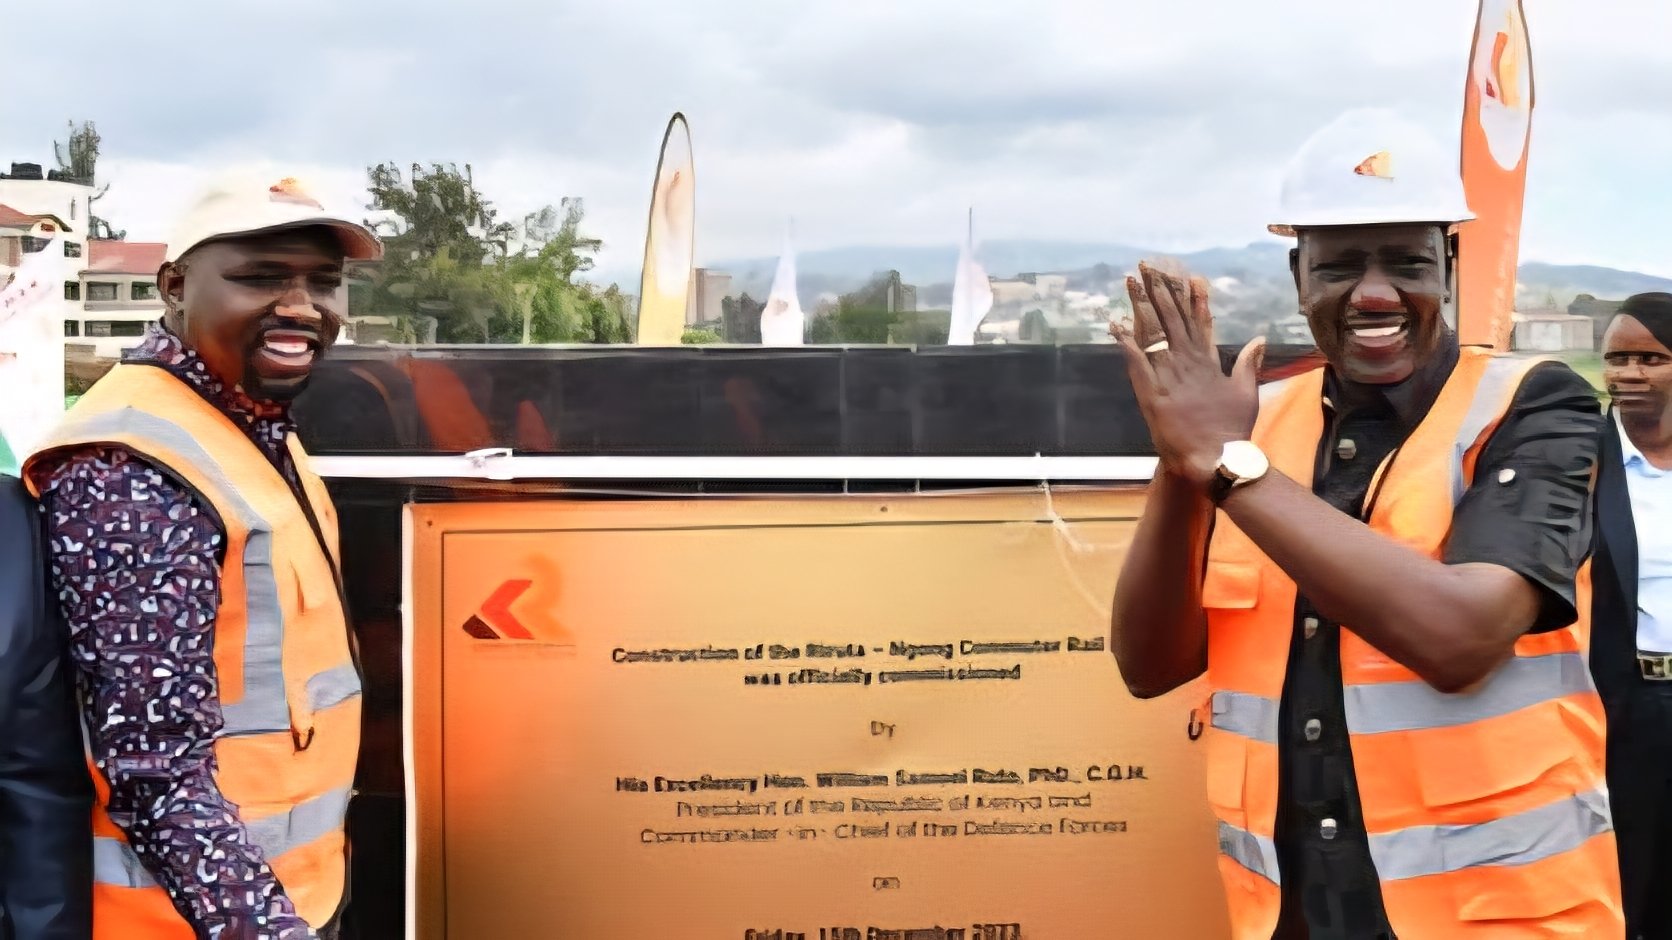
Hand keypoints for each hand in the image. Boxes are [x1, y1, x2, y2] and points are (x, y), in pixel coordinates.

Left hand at [1111, 262, 1264, 492]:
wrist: (1216, 458)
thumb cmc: (1231, 429)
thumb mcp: (1246, 391)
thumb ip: (1249, 363)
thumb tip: (1259, 339)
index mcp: (1209, 360)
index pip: (1198, 320)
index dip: (1190, 295)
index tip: (1185, 273)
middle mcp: (1188, 362)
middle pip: (1172, 318)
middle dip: (1160, 290)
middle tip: (1149, 265)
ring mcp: (1169, 375)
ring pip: (1153, 332)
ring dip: (1141, 305)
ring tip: (1131, 280)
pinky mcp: (1151, 392)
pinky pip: (1135, 361)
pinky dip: (1125, 341)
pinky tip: (1114, 322)